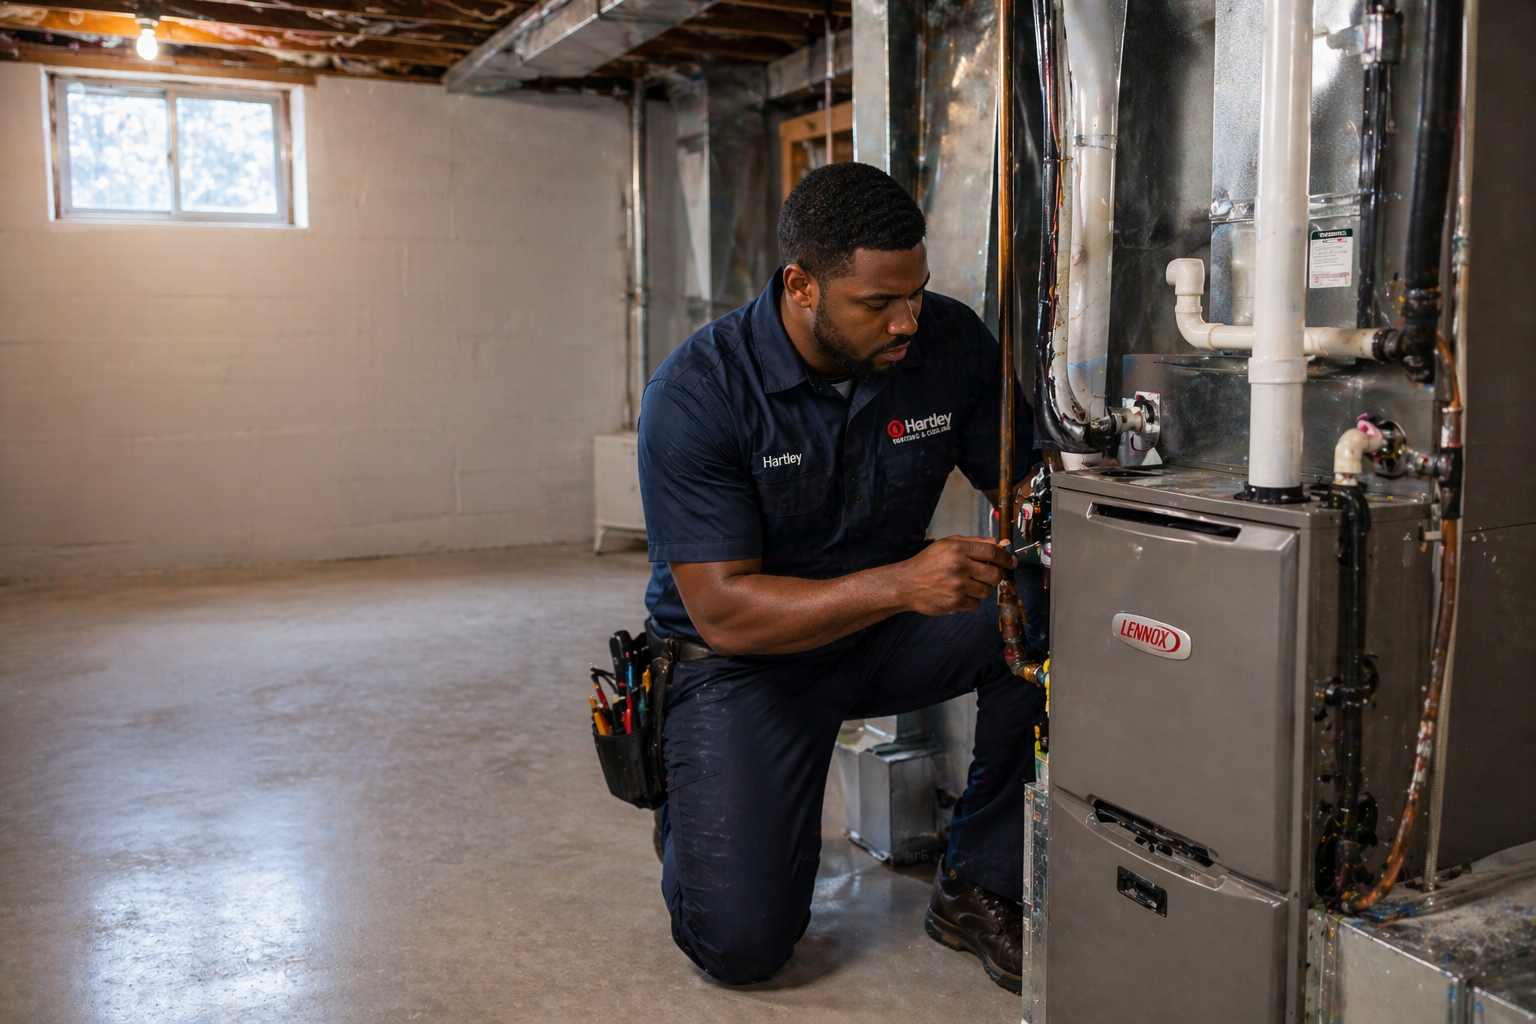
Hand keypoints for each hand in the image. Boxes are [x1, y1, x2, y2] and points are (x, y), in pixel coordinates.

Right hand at [896, 536, 1015, 615]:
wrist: (906, 584)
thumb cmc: (928, 562)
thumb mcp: (947, 544)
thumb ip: (974, 542)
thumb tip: (1000, 543)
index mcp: (957, 549)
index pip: (992, 552)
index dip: (1005, 557)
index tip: (1011, 562)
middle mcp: (959, 567)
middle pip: (994, 574)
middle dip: (995, 575)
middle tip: (987, 575)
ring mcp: (957, 587)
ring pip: (987, 591)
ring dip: (982, 588)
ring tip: (968, 584)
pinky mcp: (955, 603)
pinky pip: (975, 603)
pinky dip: (971, 600)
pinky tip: (959, 594)